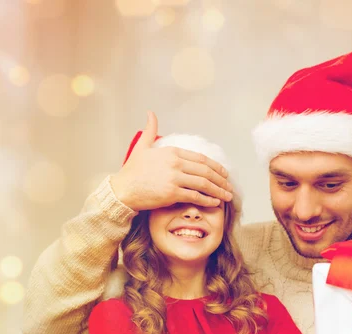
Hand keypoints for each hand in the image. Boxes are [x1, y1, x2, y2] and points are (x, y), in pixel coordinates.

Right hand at [111, 112, 232, 210]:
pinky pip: (195, 196)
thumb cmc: (132, 171)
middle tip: (229, 187)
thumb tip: (151, 113)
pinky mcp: (172, 193)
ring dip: (218, 191)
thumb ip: (150, 130)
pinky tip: (215, 203)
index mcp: (172, 151)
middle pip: (206, 171)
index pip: (201, 158)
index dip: (216, 166)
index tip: (224, 173)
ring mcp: (174, 178)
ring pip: (204, 184)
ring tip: (227, 196)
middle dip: (221, 180)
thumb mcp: (141, 146)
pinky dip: (208, 200)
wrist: (122, 190)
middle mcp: (175, 163)